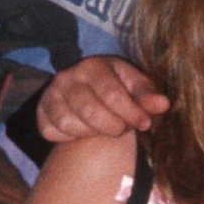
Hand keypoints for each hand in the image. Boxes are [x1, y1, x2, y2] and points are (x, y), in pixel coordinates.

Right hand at [34, 57, 166, 143]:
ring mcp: (50, 94)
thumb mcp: (136, 85)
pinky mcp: (40, 112)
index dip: (131, 113)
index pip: (112, 94)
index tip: (145, 124)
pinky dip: (70, 137)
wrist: (90, 89)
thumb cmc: (119, 87)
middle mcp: (67, 77)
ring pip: (70, 123)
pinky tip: (85, 130)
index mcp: (93, 66)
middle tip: (124, 128)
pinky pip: (52, 132)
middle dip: (113, 126)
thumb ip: (148, 95)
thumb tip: (163, 104)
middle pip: (90, 112)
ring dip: (93, 132)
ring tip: (105, 127)